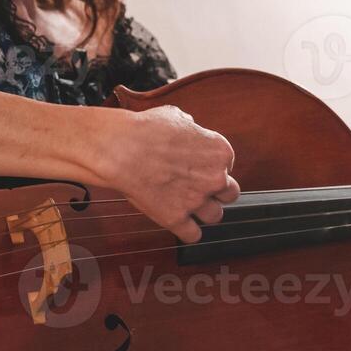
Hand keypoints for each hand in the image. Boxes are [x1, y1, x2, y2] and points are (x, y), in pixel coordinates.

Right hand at [97, 105, 239, 243]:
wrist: (121, 149)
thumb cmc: (145, 130)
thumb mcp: (174, 116)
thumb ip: (188, 126)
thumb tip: (188, 127)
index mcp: (219, 151)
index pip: (227, 166)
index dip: (210, 167)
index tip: (196, 167)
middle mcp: (214, 178)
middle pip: (229, 194)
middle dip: (216, 192)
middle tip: (197, 187)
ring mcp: (196, 200)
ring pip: (214, 216)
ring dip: (203, 213)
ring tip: (186, 205)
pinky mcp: (177, 218)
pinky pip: (193, 235)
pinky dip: (187, 231)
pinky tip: (178, 222)